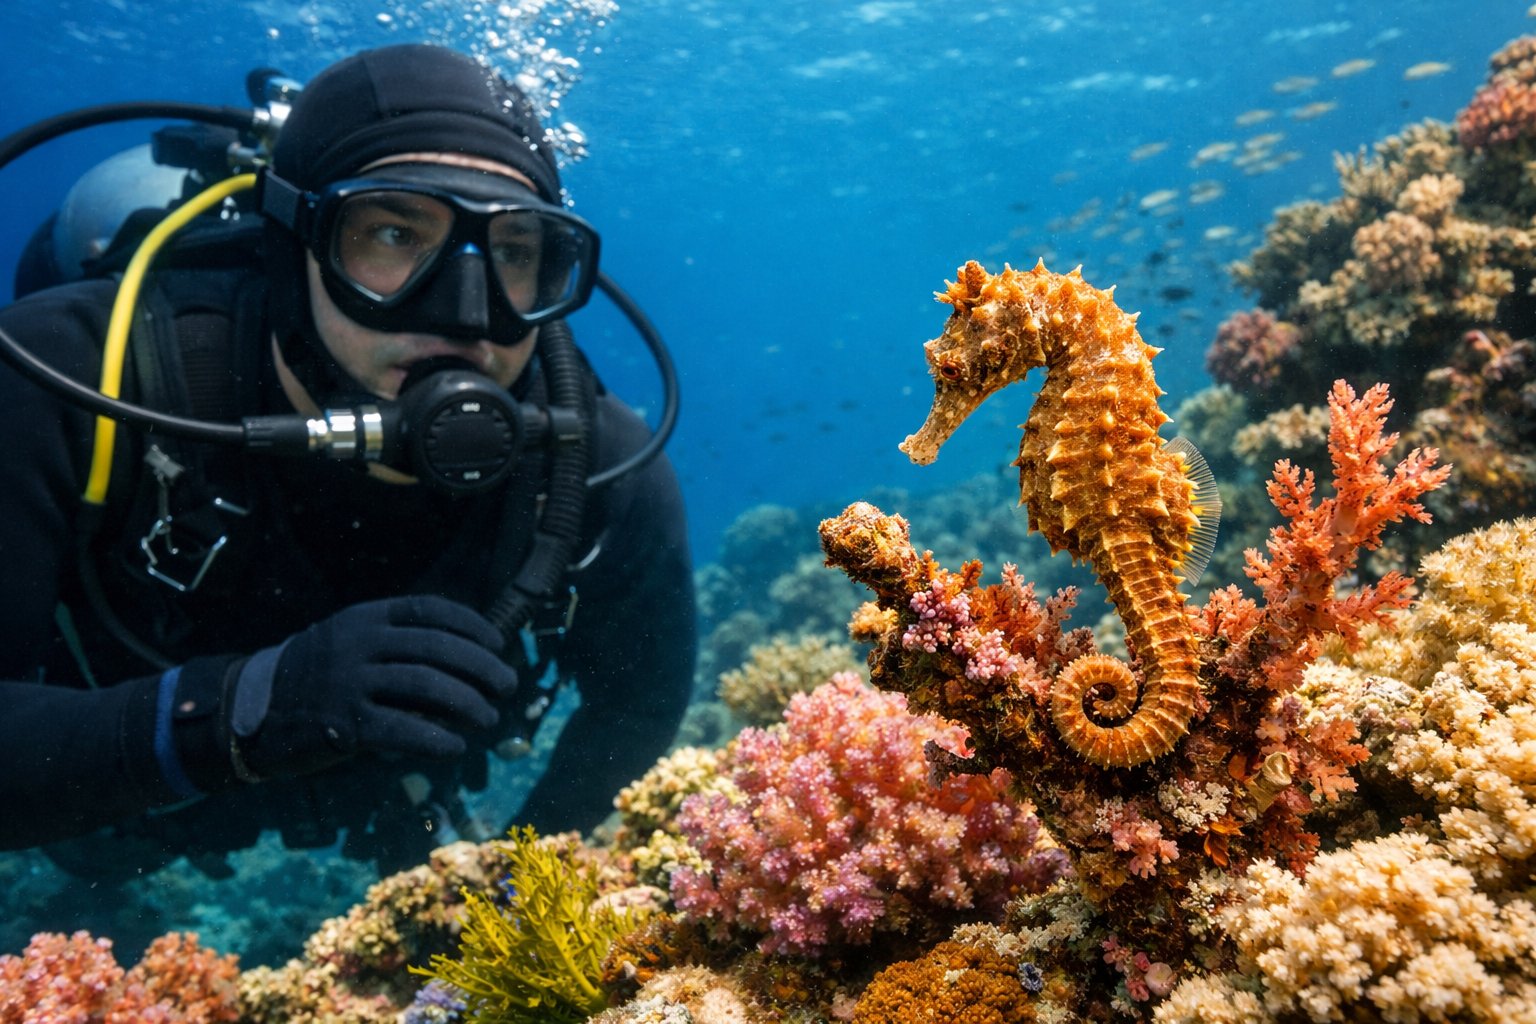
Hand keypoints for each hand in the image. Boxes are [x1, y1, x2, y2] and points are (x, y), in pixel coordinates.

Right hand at [227, 595, 517, 779]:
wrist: (249, 712)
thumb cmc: (316, 678)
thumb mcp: (351, 643)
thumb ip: (398, 645)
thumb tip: (467, 659)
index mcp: (365, 617)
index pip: (431, 610)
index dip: (471, 626)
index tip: (497, 645)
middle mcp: (358, 642)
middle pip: (437, 649)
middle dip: (481, 668)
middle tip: (507, 685)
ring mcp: (349, 681)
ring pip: (426, 686)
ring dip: (467, 703)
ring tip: (488, 717)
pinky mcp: (343, 722)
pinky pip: (402, 730)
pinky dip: (436, 739)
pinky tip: (455, 747)